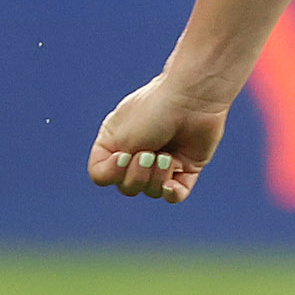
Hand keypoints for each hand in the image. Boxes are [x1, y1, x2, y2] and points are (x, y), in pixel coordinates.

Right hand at [88, 74, 229, 202]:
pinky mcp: (187, 167)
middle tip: (149, 154)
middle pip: (127, 187)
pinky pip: (176, 195)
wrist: (192, 99)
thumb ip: (111, 167)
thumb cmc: (152, 113)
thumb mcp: (119, 138)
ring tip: (166, 158)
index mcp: (113, 144)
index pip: (101, 175)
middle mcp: (136, 154)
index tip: (124, 155)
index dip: (111, 172)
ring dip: (157, 178)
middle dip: (137, 176)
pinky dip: (173, 194)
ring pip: (151, 191)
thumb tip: (124, 185)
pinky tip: (172, 186)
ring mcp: (162, 163)